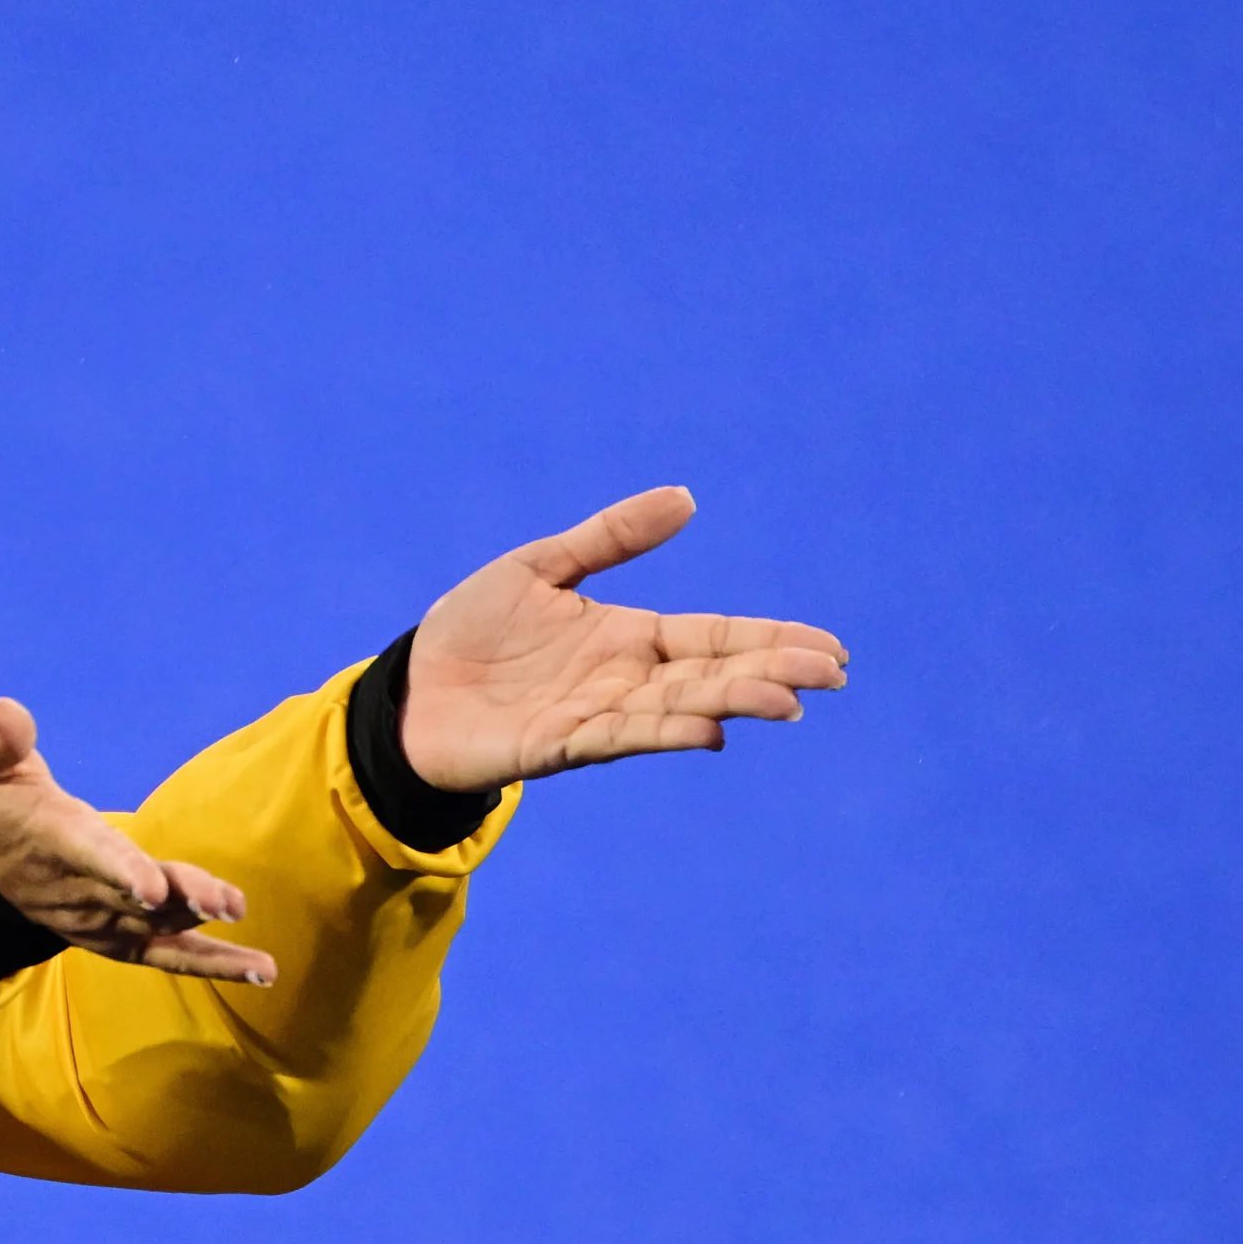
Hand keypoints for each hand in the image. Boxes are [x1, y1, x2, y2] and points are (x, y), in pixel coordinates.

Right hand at [0, 699, 275, 985]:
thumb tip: (3, 710)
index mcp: (52, 842)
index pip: (89, 856)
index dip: (120, 871)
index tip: (153, 889)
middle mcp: (80, 891)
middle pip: (136, 900)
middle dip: (182, 901)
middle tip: (225, 905)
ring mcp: (101, 921)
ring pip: (159, 931)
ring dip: (207, 938)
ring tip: (258, 956)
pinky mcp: (120, 938)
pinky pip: (167, 956)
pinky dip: (210, 965)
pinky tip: (259, 973)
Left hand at [399, 487, 847, 792]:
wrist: (411, 688)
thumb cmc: (473, 631)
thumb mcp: (541, 566)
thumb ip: (611, 538)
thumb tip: (686, 499)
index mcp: (628, 637)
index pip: (716, 636)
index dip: (771, 640)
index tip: (830, 648)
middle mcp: (624, 679)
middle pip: (712, 674)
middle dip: (771, 672)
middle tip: (831, 674)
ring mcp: (595, 714)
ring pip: (677, 708)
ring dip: (731, 703)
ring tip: (786, 700)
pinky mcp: (556, 745)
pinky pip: (619, 736)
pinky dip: (664, 731)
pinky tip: (709, 729)